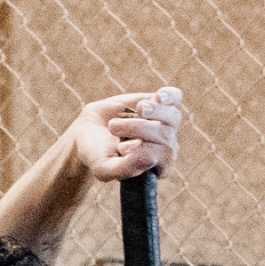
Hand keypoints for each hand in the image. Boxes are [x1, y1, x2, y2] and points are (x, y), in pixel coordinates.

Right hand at [68, 83, 182, 183]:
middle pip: (166, 135)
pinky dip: (170, 95)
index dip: (144, 150)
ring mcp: (164, 124)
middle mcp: (165, 147)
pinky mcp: (159, 103)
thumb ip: (123, 169)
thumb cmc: (96, 153)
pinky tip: (160, 97)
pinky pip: (176, 97)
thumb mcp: (103, 168)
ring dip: (151, 111)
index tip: (121, 148)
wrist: (88, 130)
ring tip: (134, 110)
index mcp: (157, 167)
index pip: (164, 157)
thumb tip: (151, 158)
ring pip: (172, 116)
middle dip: (138, 128)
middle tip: (113, 128)